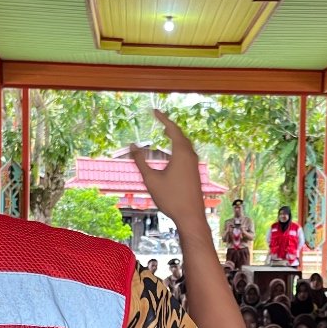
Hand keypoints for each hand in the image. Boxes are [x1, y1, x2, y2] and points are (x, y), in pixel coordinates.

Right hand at [131, 110, 205, 227]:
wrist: (190, 216)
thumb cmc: (171, 198)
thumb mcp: (151, 179)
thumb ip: (140, 161)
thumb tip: (132, 146)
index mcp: (181, 153)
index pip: (172, 129)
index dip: (163, 118)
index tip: (154, 111)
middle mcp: (190, 156)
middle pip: (180, 135)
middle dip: (169, 126)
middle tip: (159, 119)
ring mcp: (194, 165)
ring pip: (185, 144)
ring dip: (175, 136)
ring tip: (165, 131)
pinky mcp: (195, 173)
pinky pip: (186, 153)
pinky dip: (178, 147)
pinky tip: (172, 153)